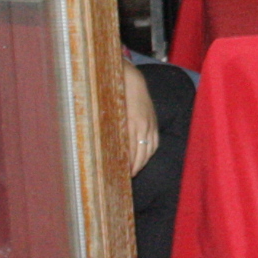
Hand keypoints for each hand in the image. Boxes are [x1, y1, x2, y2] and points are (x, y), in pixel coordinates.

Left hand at [120, 57, 160, 175]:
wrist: (132, 79)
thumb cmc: (115, 94)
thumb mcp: (110, 111)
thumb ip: (110, 129)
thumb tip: (103, 147)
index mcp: (131, 123)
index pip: (131, 151)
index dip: (127, 165)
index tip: (121, 174)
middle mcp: (143, 126)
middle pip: (141, 153)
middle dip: (135, 167)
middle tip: (127, 178)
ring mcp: (150, 124)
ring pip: (149, 149)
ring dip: (143, 161)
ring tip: (135, 170)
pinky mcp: (154, 122)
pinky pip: (155, 142)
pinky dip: (150, 152)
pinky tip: (144, 158)